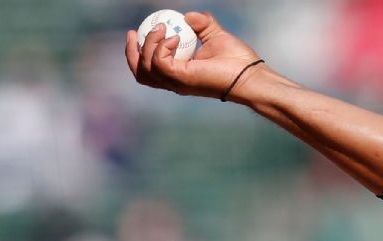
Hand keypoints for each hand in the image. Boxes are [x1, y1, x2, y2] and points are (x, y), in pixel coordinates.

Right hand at [126, 11, 262, 99]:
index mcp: (179, 74)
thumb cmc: (237, 61)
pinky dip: (161, 47)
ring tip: (163, 29)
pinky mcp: (182, 79)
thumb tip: (189, 16)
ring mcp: (178, 82)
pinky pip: (159, 63)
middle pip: (141, 73)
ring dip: (148, 44)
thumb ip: (202, 24)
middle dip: (132, 52)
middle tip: (134, 32)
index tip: (138, 31)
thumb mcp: (215, 35)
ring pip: (146, 68)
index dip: (139, 51)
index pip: (150, 68)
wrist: (251, 74)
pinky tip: (175, 37)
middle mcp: (175, 81)